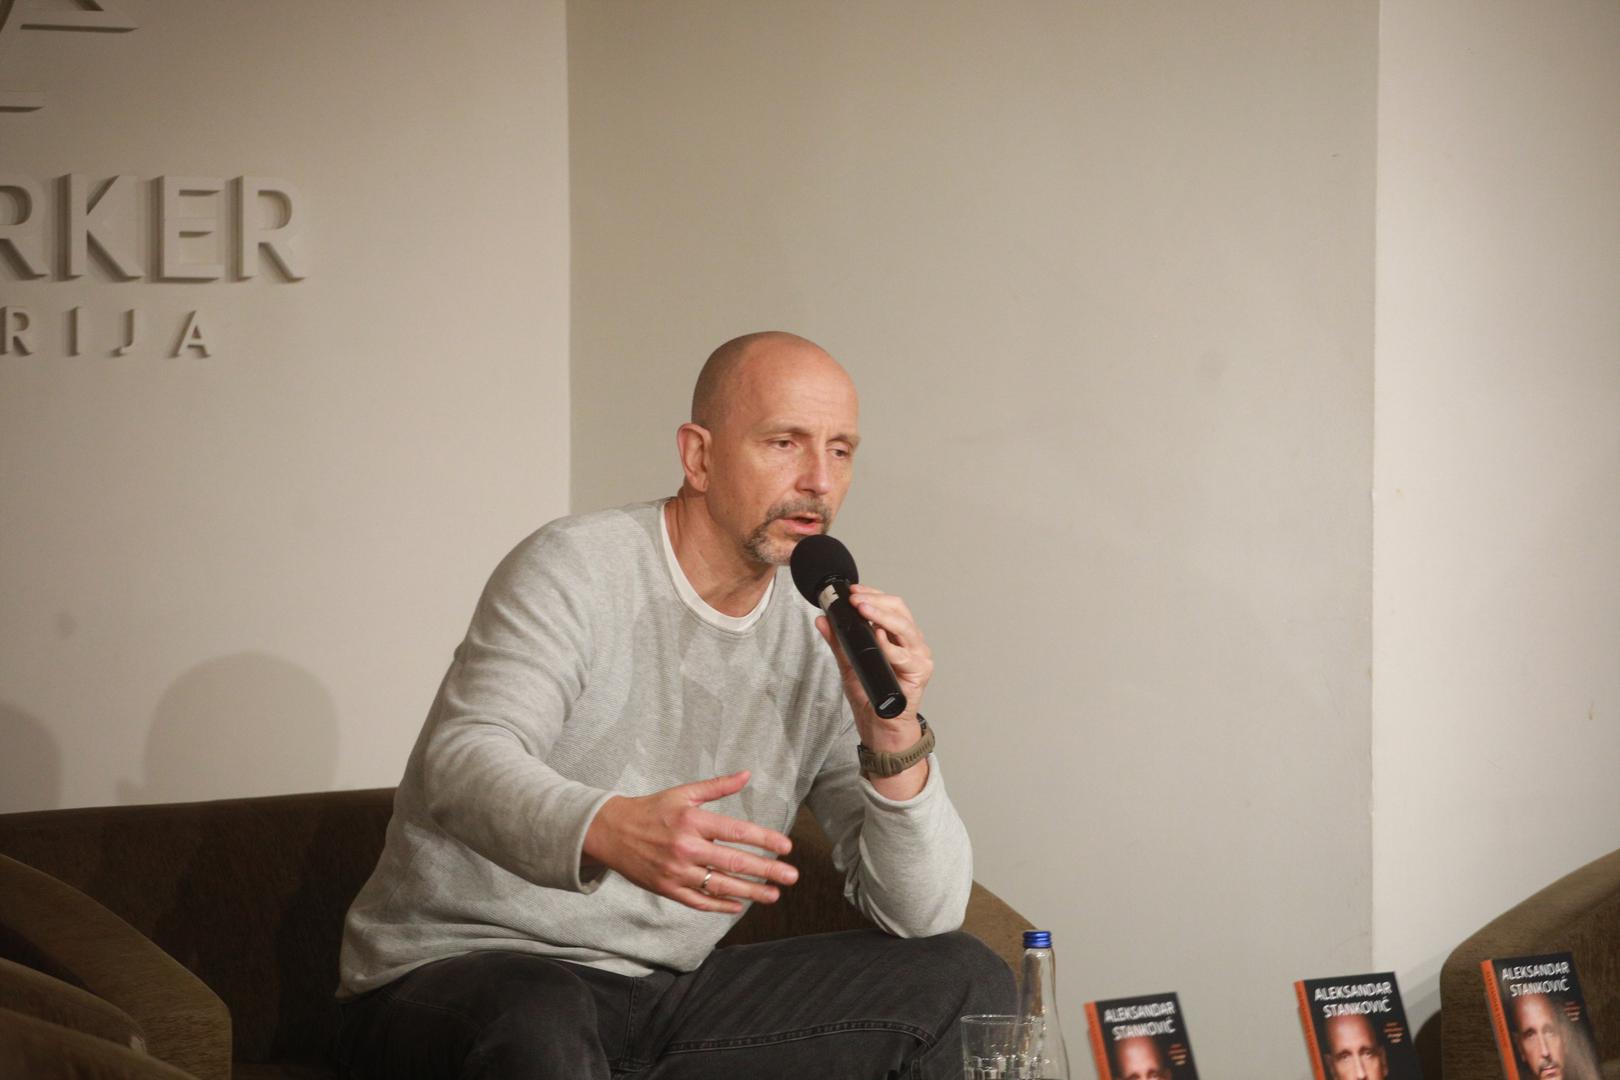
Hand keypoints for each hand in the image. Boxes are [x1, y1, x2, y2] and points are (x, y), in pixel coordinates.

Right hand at [582, 770, 797, 913]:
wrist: (610, 832)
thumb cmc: (652, 809)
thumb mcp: (683, 793)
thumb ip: (717, 787)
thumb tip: (747, 774)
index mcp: (693, 821)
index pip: (737, 832)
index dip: (765, 840)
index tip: (786, 847)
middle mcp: (686, 847)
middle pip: (734, 862)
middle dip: (767, 870)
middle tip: (791, 876)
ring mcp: (676, 872)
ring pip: (720, 886)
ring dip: (750, 892)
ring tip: (773, 895)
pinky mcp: (667, 889)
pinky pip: (698, 901)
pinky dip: (719, 905)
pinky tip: (738, 905)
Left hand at [815, 583, 932, 746]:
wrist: (881, 725)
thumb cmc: (870, 696)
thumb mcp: (848, 664)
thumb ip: (838, 641)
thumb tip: (823, 620)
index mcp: (897, 636)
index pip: (889, 605)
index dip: (873, 594)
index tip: (853, 591)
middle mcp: (911, 642)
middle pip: (899, 610)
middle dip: (876, 601)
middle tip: (856, 600)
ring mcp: (918, 655)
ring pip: (905, 627)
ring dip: (882, 616)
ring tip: (863, 610)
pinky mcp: (920, 671)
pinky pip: (905, 655)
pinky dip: (890, 645)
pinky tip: (878, 638)